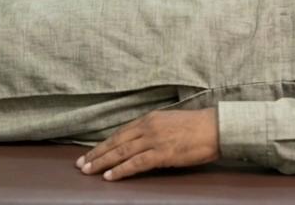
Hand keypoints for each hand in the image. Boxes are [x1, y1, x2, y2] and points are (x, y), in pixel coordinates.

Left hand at [75, 108, 219, 180]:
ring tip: (88, 171)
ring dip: (102, 162)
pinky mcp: (162, 153)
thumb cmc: (196, 126)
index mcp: (151, 118)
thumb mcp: (170, 122)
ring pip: (121, 152)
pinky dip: (120, 170)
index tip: (89, 152)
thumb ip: (154, 130)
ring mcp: (154, 140)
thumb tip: (139, 142)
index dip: (104, 144)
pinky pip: (136, 163)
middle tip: (80, 164)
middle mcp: (149, 127)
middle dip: (96, 153)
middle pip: (116, 142)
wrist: (215, 128)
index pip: (120, 132)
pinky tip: (109, 176)